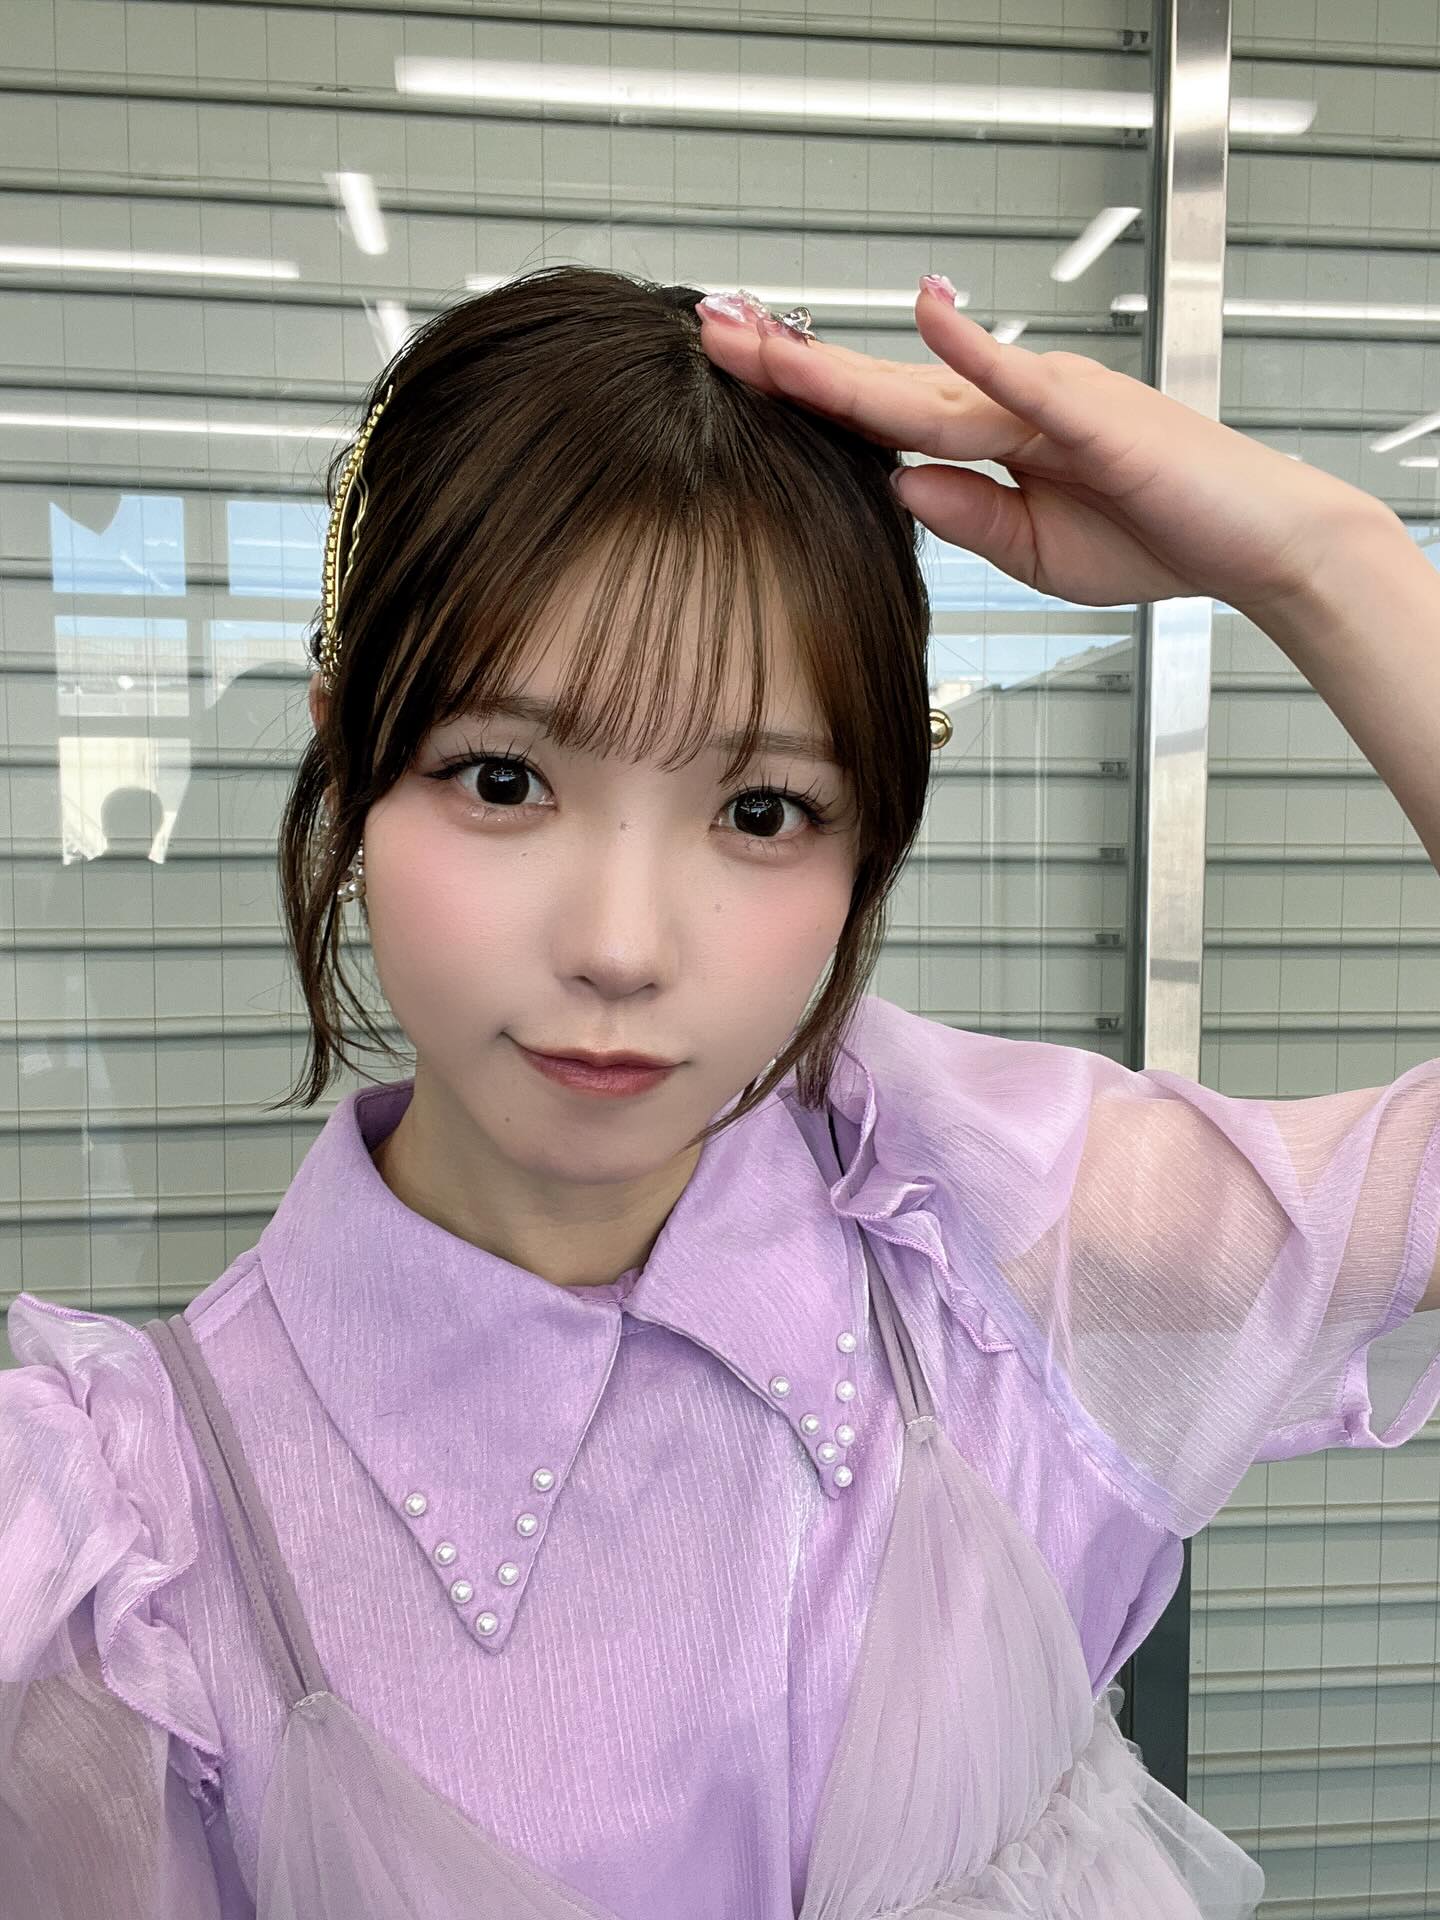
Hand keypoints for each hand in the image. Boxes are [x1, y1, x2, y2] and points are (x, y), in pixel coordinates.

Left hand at [694, 279, 1392, 621]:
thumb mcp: (1032, 548)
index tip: (735, 370)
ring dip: (841, 361)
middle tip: (710, 326)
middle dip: (790, 362)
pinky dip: (974, 349)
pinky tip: (926, 315)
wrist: (1252, 546)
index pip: (878, 413)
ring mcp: (1045, 401)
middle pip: (878, 384)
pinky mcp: (1090, 414)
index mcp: (992, 440)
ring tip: (761, 335)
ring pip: (922, 382)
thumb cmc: (1157, 537)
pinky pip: (1020, 380)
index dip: (804, 392)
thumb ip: (964, 515)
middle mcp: (1008, 406)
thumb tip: (896, 488)